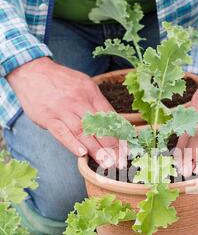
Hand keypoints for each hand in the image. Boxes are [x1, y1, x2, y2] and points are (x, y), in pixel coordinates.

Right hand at [7, 57, 122, 166]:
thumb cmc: (62, 82)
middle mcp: (79, 101)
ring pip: (82, 132)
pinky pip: (61, 133)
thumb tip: (116, 124)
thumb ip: (98, 105)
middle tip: (120, 163)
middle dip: (111, 147)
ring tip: (106, 163)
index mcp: (91, 93)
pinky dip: (72, 144)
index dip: (119, 135)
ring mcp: (63, 110)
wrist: (33, 71)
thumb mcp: (85, 85)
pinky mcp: (48, 118)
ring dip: (95, 149)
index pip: (109, 117)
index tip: (126, 151)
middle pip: (98, 126)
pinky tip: (81, 154)